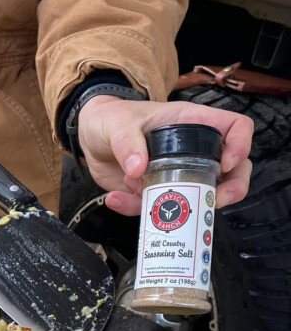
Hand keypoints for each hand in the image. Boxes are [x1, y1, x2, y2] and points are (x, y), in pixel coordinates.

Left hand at [77, 96, 253, 214]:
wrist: (90, 138)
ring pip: (201, 196)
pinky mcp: (157, 192)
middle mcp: (192, 149)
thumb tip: (138, 168)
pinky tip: (116, 199)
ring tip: (153, 205)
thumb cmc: (111, 119)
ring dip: (183, 208)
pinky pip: (159, 209)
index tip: (226, 164)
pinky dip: (139, 211)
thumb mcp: (118, 123)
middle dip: (231, 189)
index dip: (241, 145)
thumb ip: (126, 142)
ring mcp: (178, 174)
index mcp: (192, 123)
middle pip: (233, 170)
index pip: (235, 128)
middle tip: (215, 200)